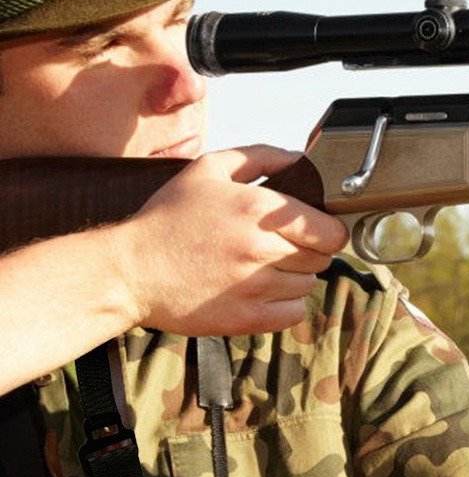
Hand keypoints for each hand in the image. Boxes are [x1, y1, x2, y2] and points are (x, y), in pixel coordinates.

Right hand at [108, 145, 350, 335]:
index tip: (314, 231)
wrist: (129, 269)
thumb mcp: (207, 169)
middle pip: (322, 258)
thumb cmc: (168, 218)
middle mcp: (262, 249)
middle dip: (307, 251)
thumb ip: (260, 157)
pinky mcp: (248, 318)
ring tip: (260, 267)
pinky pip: (294, 313)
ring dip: (293, 277)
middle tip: (278, 246)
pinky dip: (285, 305)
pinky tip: (259, 291)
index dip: (327, 231)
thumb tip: (300, 158)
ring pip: (308, 285)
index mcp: (258, 210)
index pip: (331, 232)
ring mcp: (255, 287)